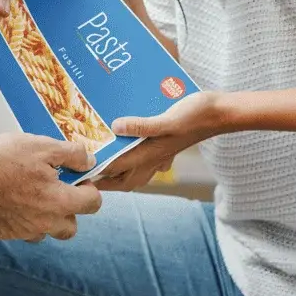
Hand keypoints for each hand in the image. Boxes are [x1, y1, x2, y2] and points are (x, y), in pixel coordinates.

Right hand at [0, 134, 101, 240]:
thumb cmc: (4, 158)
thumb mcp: (42, 146)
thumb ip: (73, 155)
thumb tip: (89, 162)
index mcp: (59, 201)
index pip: (92, 204)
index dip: (89, 189)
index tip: (77, 180)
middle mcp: (46, 222)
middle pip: (72, 226)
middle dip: (70, 210)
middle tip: (56, 191)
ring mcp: (25, 231)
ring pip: (47, 231)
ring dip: (47, 218)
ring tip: (33, 197)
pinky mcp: (7, 233)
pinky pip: (24, 232)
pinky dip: (24, 220)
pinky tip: (13, 202)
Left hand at [93, 91, 226, 190]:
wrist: (220, 113)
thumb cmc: (196, 115)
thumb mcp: (168, 119)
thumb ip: (143, 126)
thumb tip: (116, 127)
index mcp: (149, 155)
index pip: (114, 170)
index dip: (93, 174)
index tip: (75, 174)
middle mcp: (152, 160)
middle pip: (123, 180)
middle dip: (103, 182)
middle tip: (84, 176)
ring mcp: (160, 155)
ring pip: (134, 175)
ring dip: (118, 175)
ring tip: (101, 167)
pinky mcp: (165, 147)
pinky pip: (144, 162)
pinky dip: (132, 163)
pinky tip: (126, 149)